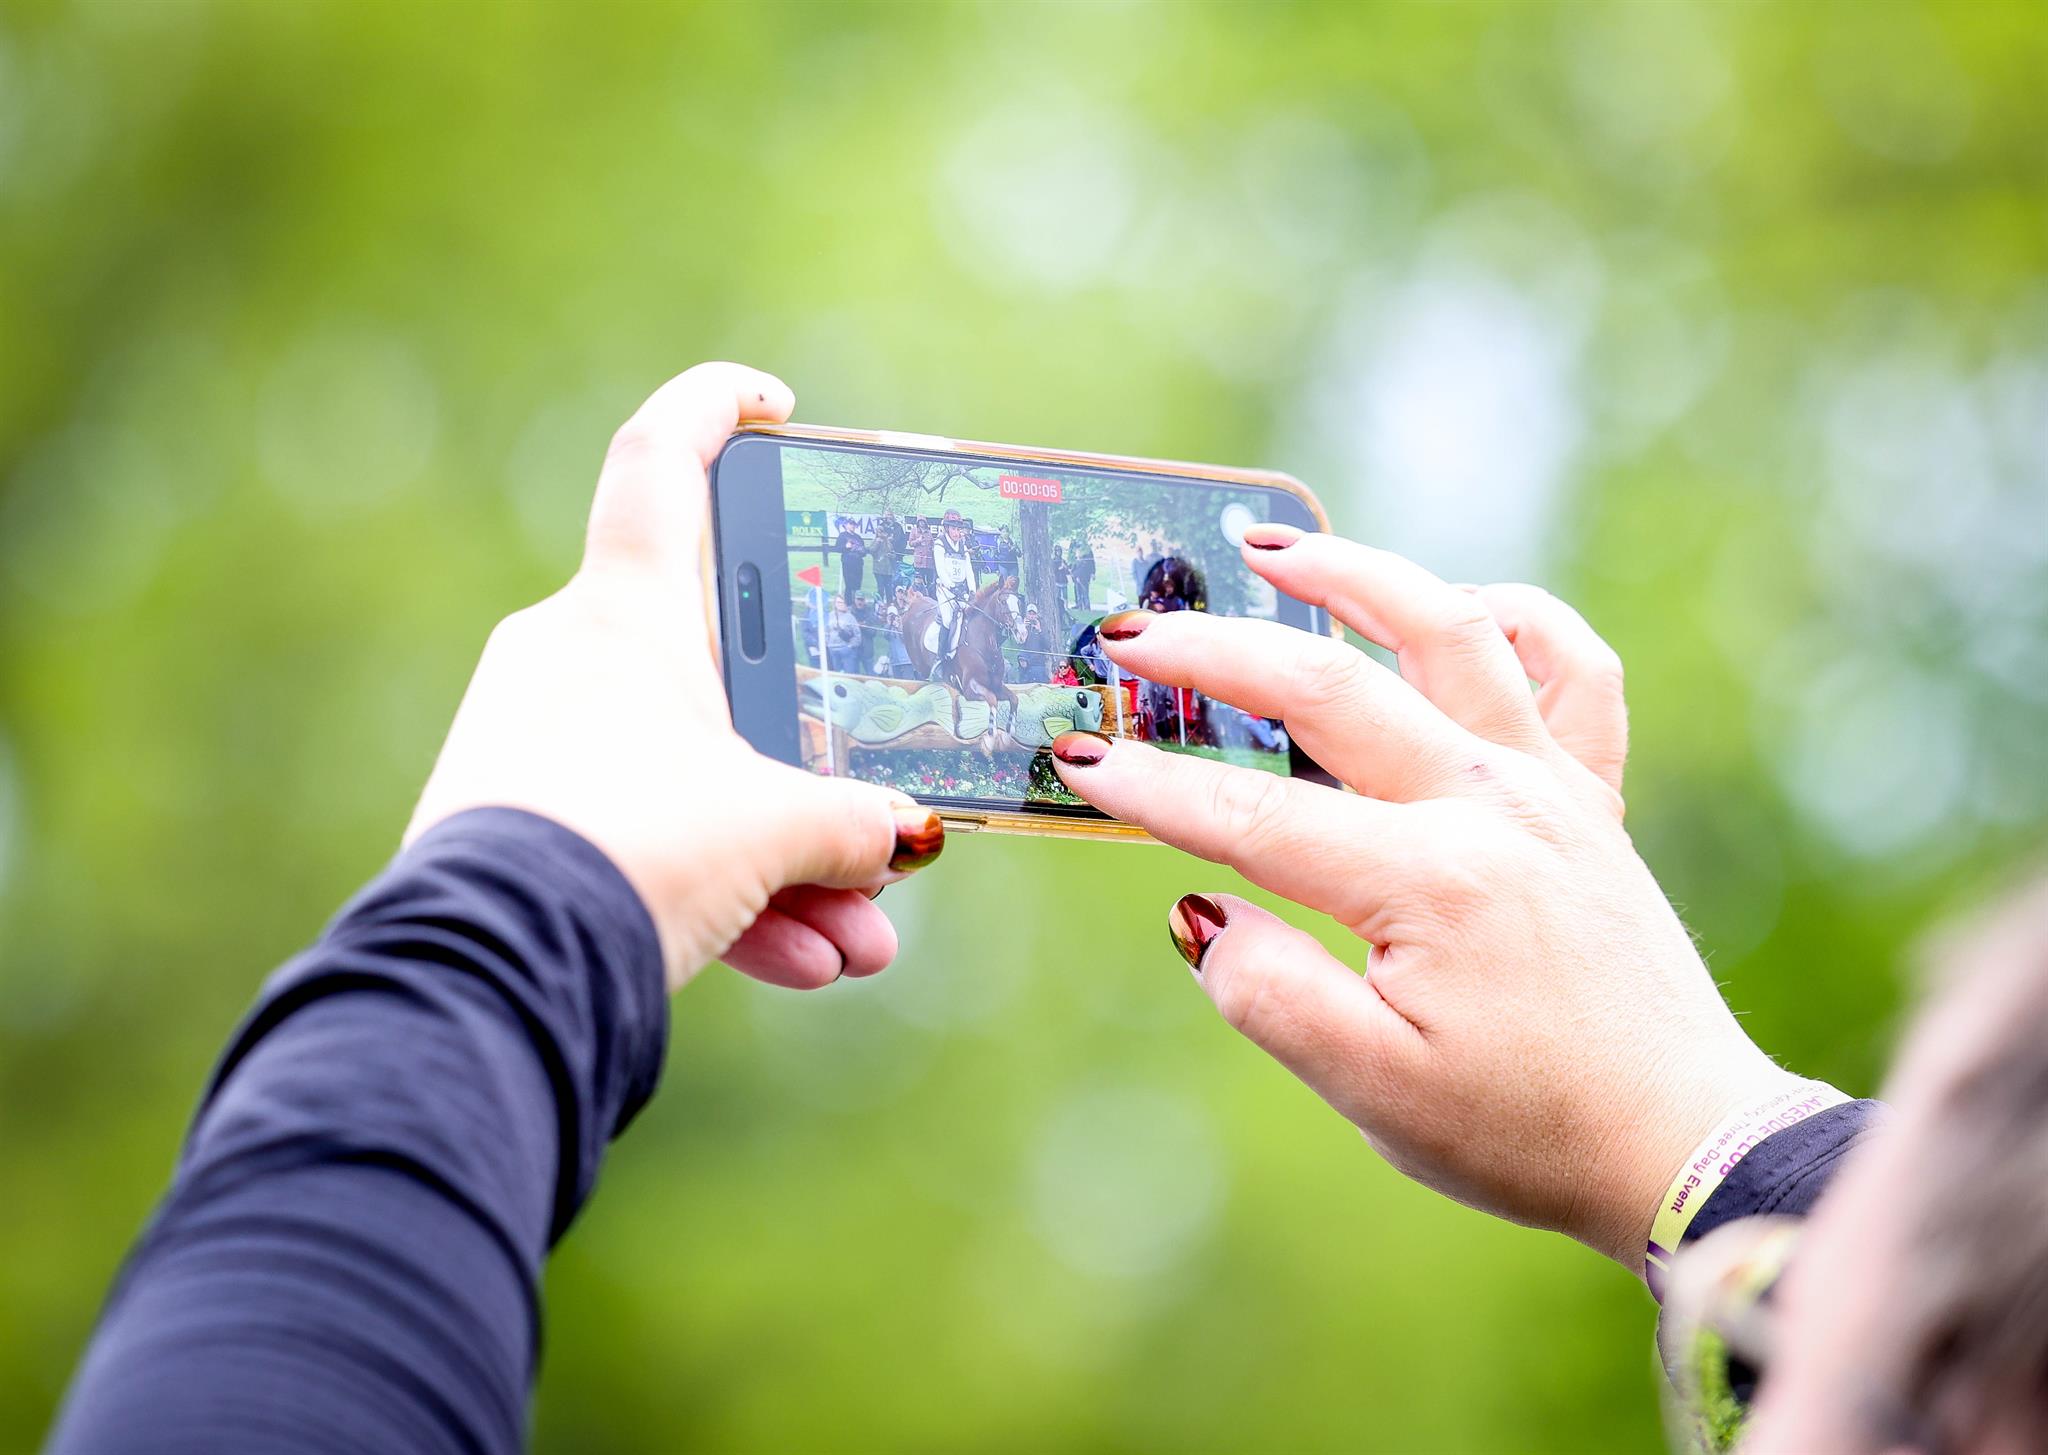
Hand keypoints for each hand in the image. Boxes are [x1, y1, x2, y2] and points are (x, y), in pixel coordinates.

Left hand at [406, 363, 943, 992]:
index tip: (772, 406)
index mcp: (627, 609)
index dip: (717, 411)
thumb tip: (898, 837)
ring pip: (695, 783)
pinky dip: (730, 898)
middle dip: (813, 766)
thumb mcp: (773, 829)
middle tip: (876, 813)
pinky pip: (651, 843)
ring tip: (859, 943)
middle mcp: (573, 658)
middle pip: (720, 679)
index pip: (661, 461)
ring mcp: (541, 745)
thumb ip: (850, 822)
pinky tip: (804, 965)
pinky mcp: (525, 828)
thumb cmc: (632, 849)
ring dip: (788, 864)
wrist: (498, 974)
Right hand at [1050, 526, 1789, 1271]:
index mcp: (1428, 883)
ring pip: (1451, 631)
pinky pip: (1572, 667)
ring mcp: (1551, 788)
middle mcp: (1492, 806)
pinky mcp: (1593, 796)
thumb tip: (1198, 913)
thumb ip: (1273, 999)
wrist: (1680, 1141)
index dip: (1151, 787)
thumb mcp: (1378, 1098)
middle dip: (1214, 654)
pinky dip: (1512, 619)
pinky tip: (1454, 610)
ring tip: (1270, 547)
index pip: (1254, 815)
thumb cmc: (1522, 1130)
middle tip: (1127, 635)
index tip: (1076, 761)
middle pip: (1333, 689)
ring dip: (1355, 576)